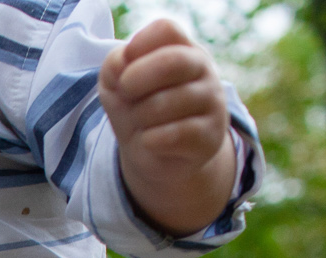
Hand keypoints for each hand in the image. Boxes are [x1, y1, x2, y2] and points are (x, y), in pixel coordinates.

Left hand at [100, 18, 237, 235]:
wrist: (164, 160)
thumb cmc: (138, 112)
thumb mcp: (118, 89)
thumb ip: (114, 70)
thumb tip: (117, 68)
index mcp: (180, 49)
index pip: (164, 30)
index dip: (137, 50)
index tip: (125, 73)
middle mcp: (202, 70)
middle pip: (170, 62)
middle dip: (137, 83)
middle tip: (127, 97)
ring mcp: (211, 104)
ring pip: (167, 103)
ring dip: (141, 119)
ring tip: (141, 127)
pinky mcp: (209, 139)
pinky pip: (172, 135)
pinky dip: (150, 141)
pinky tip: (150, 144)